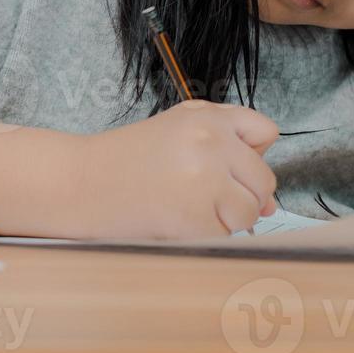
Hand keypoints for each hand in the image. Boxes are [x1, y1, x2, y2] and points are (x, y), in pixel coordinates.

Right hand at [70, 100, 279, 239]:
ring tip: (190, 208)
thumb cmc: (128, 158)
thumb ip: (226, 150)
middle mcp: (212, 142)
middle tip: (207, 196)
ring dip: (228, 219)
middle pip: (264, 180)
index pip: (266, 132)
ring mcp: (207, 180)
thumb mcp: (177, 130)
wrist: (83, 182)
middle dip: (244, 195)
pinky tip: (179, 221)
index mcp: (208, 116)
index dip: (252, 155)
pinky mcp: (197, 217)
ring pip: (250, 211)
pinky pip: (226, 235)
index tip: (230, 167)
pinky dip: (208, 236)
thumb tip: (270, 202)